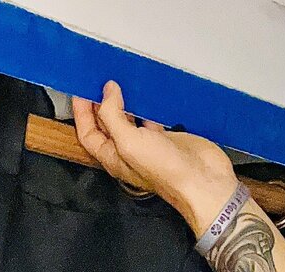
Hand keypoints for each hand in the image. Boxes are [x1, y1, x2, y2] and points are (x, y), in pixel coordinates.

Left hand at [72, 81, 236, 221]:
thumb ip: (113, 115)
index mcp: (113, 157)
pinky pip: (150, 117)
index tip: (83, 88)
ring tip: (120, 80)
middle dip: (100, 103)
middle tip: (99, 79)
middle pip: (107, 124)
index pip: (89, 133)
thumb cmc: (165, 171)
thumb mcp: (128, 142)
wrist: (202, 179)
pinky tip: (146, 91)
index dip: (82, 112)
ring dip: (123, 100)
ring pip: (129, 118)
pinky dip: (146, 103)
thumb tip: (108, 91)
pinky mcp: (165, 137)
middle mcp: (127, 151)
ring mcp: (147, 144)